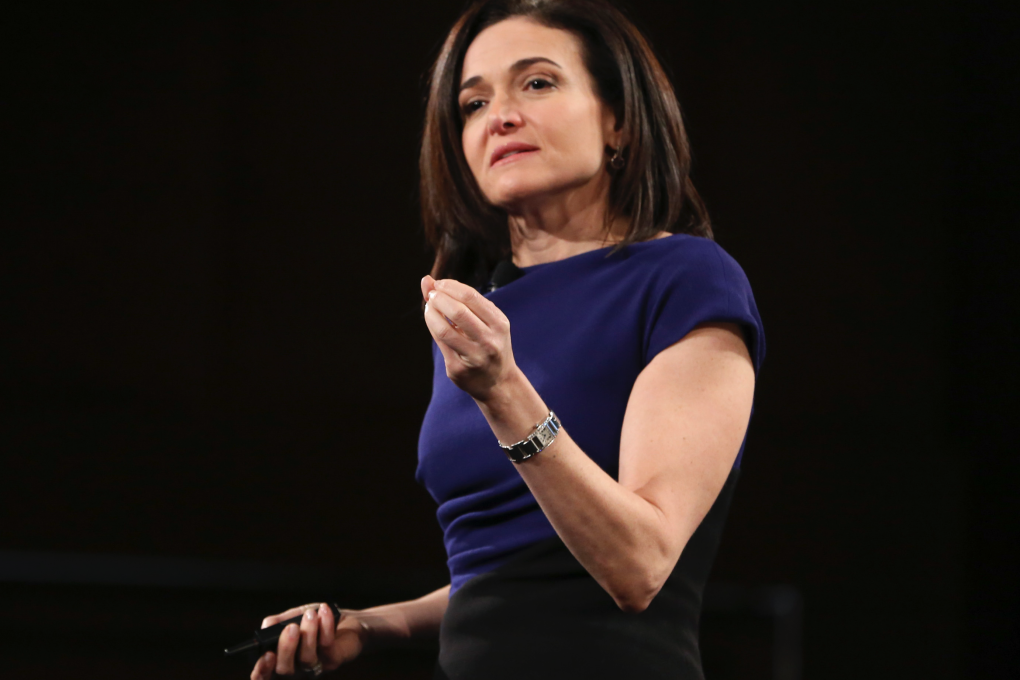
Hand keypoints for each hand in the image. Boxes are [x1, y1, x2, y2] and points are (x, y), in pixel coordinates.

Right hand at [250, 603, 367, 678]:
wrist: (346, 620)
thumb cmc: (316, 621)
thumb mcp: (292, 617)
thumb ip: (276, 622)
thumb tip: (266, 626)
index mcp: (283, 659)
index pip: (266, 676)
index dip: (262, 671)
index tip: (266, 655)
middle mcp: (297, 668)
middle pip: (284, 669)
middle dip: (286, 648)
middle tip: (291, 628)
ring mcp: (316, 666)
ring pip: (306, 658)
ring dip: (308, 633)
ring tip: (311, 614)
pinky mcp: (334, 660)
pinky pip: (326, 645)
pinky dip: (325, 626)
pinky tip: (324, 611)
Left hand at [421, 275, 517, 401]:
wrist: (498, 383)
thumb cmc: (489, 343)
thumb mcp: (486, 320)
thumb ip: (461, 299)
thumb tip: (426, 280)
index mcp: (499, 324)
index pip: (471, 297)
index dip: (450, 286)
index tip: (438, 284)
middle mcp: (489, 341)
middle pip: (458, 312)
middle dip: (438, 298)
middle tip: (431, 295)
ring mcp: (474, 357)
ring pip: (445, 330)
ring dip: (430, 313)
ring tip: (429, 307)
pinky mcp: (458, 369)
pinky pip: (440, 343)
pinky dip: (432, 327)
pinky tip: (432, 321)